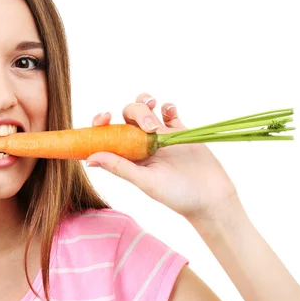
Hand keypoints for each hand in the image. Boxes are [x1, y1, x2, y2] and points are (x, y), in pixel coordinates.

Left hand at [85, 92, 240, 224]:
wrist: (211, 197)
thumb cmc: (176, 195)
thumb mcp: (145, 182)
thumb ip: (119, 167)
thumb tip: (89, 159)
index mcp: (128, 156)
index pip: (108, 134)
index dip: (101, 123)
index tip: (103, 118)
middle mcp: (141, 144)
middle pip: (127, 116)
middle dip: (135, 113)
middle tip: (150, 128)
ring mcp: (161, 136)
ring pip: (145, 108)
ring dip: (145, 103)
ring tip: (155, 114)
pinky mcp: (180, 130)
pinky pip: (169, 110)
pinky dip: (167, 105)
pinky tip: (170, 111)